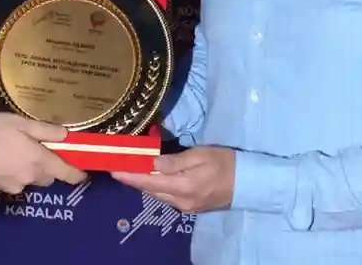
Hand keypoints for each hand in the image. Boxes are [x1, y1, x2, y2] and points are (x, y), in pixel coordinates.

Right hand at [0, 114, 87, 194]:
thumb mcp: (21, 123)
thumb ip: (44, 130)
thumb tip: (65, 135)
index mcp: (39, 161)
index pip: (66, 173)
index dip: (77, 173)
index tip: (83, 171)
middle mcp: (30, 177)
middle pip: (48, 176)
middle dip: (49, 166)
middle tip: (41, 149)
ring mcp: (14, 185)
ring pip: (32, 179)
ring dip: (32, 169)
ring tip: (19, 150)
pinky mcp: (0, 188)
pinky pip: (16, 180)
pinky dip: (16, 171)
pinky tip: (5, 158)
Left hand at [111, 146, 235, 213]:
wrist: (248, 184)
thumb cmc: (225, 162)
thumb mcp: (199, 155)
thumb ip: (174, 160)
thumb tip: (151, 162)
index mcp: (182, 187)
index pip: (148, 182)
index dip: (129, 176)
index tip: (113, 169)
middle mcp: (181, 201)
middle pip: (150, 190)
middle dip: (134, 178)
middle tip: (119, 165)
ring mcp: (186, 207)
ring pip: (158, 194)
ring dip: (145, 182)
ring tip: (132, 169)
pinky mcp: (191, 207)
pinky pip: (168, 196)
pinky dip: (157, 186)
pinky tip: (153, 176)